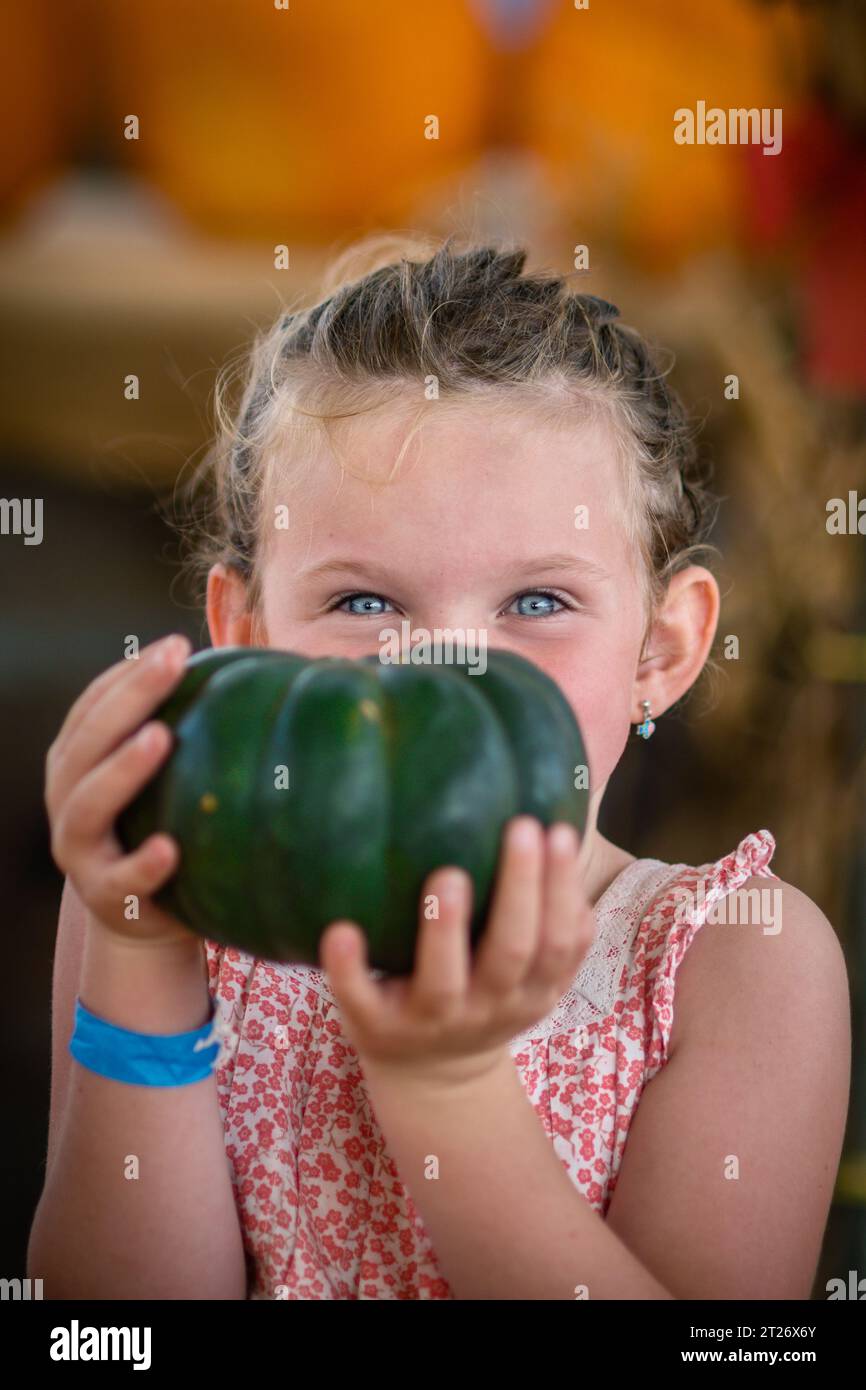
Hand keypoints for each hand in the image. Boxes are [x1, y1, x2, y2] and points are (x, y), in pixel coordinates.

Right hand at [45, 633, 198, 948]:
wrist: (145, 918)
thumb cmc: (164, 826)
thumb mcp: (169, 778)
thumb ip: (195, 730)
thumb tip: (280, 673)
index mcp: (79, 761)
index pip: (93, 705)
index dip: (127, 673)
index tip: (174, 645)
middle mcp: (68, 797)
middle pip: (88, 741)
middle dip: (128, 697)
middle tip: (171, 663)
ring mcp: (79, 849)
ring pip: (88, 805)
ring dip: (122, 769)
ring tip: (161, 737)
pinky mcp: (103, 897)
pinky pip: (120, 879)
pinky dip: (142, 863)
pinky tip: (170, 848)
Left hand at [318, 816, 593, 1086]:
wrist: (434, 1077)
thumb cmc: (487, 992)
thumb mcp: (533, 971)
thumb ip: (553, 916)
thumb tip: (567, 824)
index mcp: (532, 989)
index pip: (560, 941)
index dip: (562, 890)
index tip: (555, 829)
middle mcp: (488, 1006)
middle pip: (512, 952)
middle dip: (519, 890)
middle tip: (519, 828)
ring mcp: (431, 1021)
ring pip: (443, 981)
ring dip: (446, 929)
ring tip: (446, 875)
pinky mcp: (377, 1028)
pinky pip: (361, 1000)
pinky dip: (350, 969)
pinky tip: (342, 929)